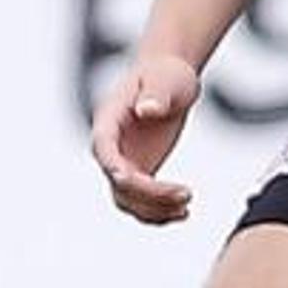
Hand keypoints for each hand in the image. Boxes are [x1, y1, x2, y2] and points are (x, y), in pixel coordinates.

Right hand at [91, 52, 201, 223]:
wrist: (171, 81)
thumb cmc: (166, 74)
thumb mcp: (165, 79)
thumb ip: (156, 94)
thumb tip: (146, 109)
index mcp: (109, 119)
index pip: (102, 146)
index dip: (111, 165)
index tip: (127, 179)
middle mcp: (112, 146)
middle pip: (118, 181)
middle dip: (148, 194)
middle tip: (185, 195)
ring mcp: (124, 162)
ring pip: (127, 200)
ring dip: (154, 210)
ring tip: (185, 208)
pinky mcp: (140, 172)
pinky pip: (142, 202)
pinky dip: (159, 212)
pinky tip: (183, 212)